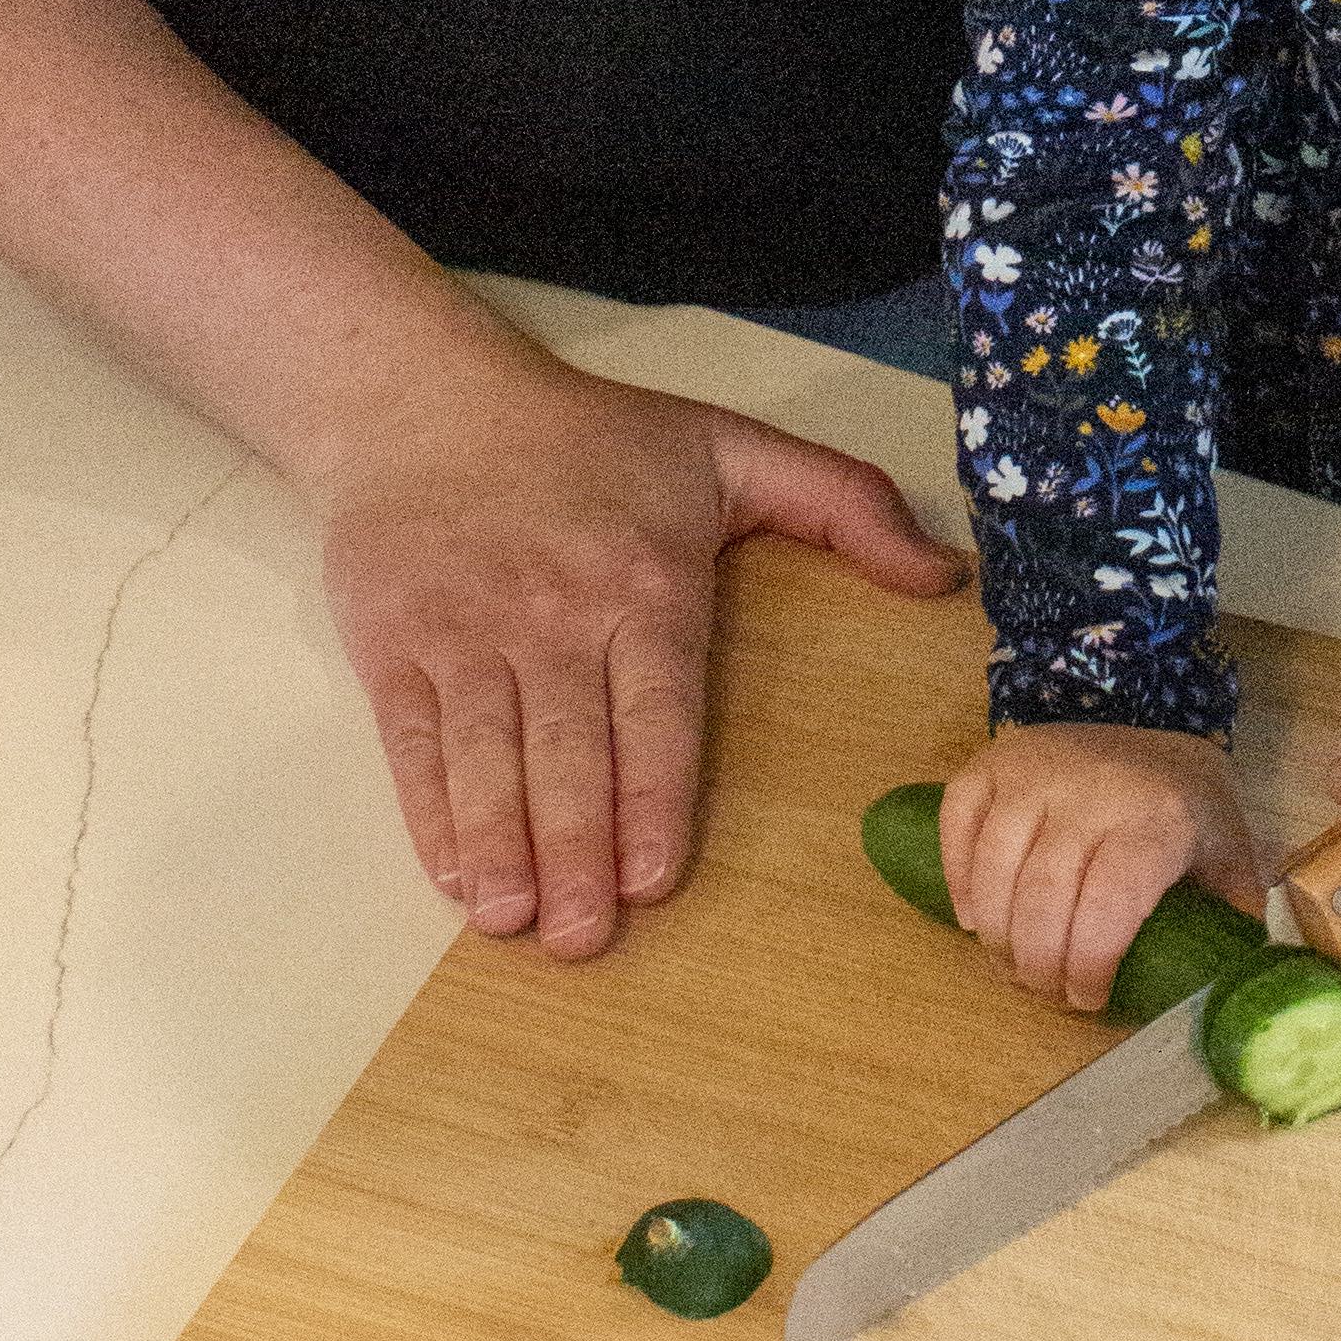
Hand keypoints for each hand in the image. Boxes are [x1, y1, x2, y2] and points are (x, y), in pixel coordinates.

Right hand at [317, 345, 965, 960]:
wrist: (424, 402)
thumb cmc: (591, 438)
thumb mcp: (731, 446)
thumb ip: (844, 505)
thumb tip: (946, 576)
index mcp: (645, 583)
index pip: (654, 709)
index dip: (650, 796)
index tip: (654, 878)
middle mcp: (554, 617)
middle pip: (566, 751)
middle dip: (574, 851)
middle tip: (584, 939)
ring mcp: (465, 635)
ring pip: (487, 759)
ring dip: (501, 848)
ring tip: (515, 923)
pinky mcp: (393, 647)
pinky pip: (415, 745)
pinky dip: (432, 817)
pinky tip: (454, 877)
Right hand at [940, 725, 1264, 1009]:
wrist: (1158, 727)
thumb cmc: (1189, 808)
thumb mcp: (1230, 856)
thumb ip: (1235, 919)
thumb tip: (1234, 986)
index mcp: (1157, 817)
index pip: (1109, 903)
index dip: (1089, 961)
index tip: (1088, 996)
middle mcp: (1092, 789)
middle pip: (1042, 896)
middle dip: (1037, 964)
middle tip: (1047, 992)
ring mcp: (1035, 770)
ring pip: (994, 868)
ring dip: (996, 935)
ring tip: (1013, 967)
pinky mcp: (995, 762)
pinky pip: (958, 823)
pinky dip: (957, 878)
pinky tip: (974, 919)